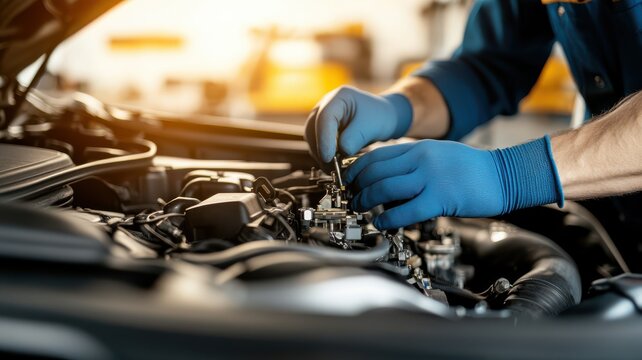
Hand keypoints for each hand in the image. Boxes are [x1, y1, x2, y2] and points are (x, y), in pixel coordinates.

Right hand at [304, 86, 411, 166]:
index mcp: (339, 97)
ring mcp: (321, 118)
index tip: (328, 158)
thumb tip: (340, 152)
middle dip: (321, 149)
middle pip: (313, 128)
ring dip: (321, 155)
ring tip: (335, 170)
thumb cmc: (379, 117)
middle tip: (332, 168)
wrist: (382, 118)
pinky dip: (324, 156)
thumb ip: (355, 138)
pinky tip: (334, 166)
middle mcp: (325, 105)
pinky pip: (317, 144)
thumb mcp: (371, 126)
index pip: (325, 117)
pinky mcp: (322, 130)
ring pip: (313, 138)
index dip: (324, 139)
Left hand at [343, 137, 563, 228]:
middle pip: (376, 171)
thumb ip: (414, 162)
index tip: (350, 181)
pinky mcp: (441, 199)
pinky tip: (381, 224)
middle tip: (351, 198)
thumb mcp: (439, 154)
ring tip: (359, 210)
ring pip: (385, 188)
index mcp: (419, 148)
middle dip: (357, 187)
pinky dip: (387, 219)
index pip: (377, 156)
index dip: (357, 170)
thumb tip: (389, 177)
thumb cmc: (472, 169)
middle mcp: (421, 159)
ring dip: (366, 201)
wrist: (505, 175)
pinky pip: (405, 210)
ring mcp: (430, 178)